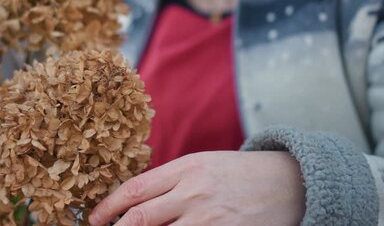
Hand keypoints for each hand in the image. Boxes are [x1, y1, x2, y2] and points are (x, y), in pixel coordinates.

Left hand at [88, 151, 305, 225]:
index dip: (108, 207)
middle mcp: (193, 192)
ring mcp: (209, 217)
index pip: (134, 189)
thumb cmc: (239, 173)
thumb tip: (135, 202)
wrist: (288, 181)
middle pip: (140, 218)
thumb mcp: (202, 165)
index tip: (95, 218)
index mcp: (185, 168)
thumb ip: (170, 181)